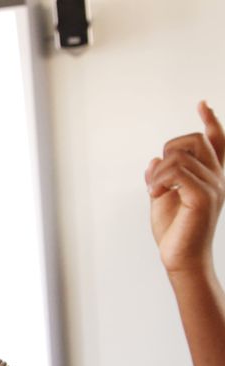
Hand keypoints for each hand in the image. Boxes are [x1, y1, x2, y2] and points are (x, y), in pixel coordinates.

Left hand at [146, 101, 224, 275]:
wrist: (179, 257)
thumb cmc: (173, 231)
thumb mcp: (163, 197)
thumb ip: (162, 177)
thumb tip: (154, 160)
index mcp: (209, 176)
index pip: (217, 142)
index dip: (210, 122)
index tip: (202, 104)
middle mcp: (216, 178)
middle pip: (194, 140)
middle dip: (169, 150)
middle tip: (158, 178)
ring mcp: (213, 186)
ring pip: (180, 156)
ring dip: (158, 173)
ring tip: (154, 192)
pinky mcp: (204, 197)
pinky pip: (177, 172)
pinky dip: (159, 181)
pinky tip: (155, 194)